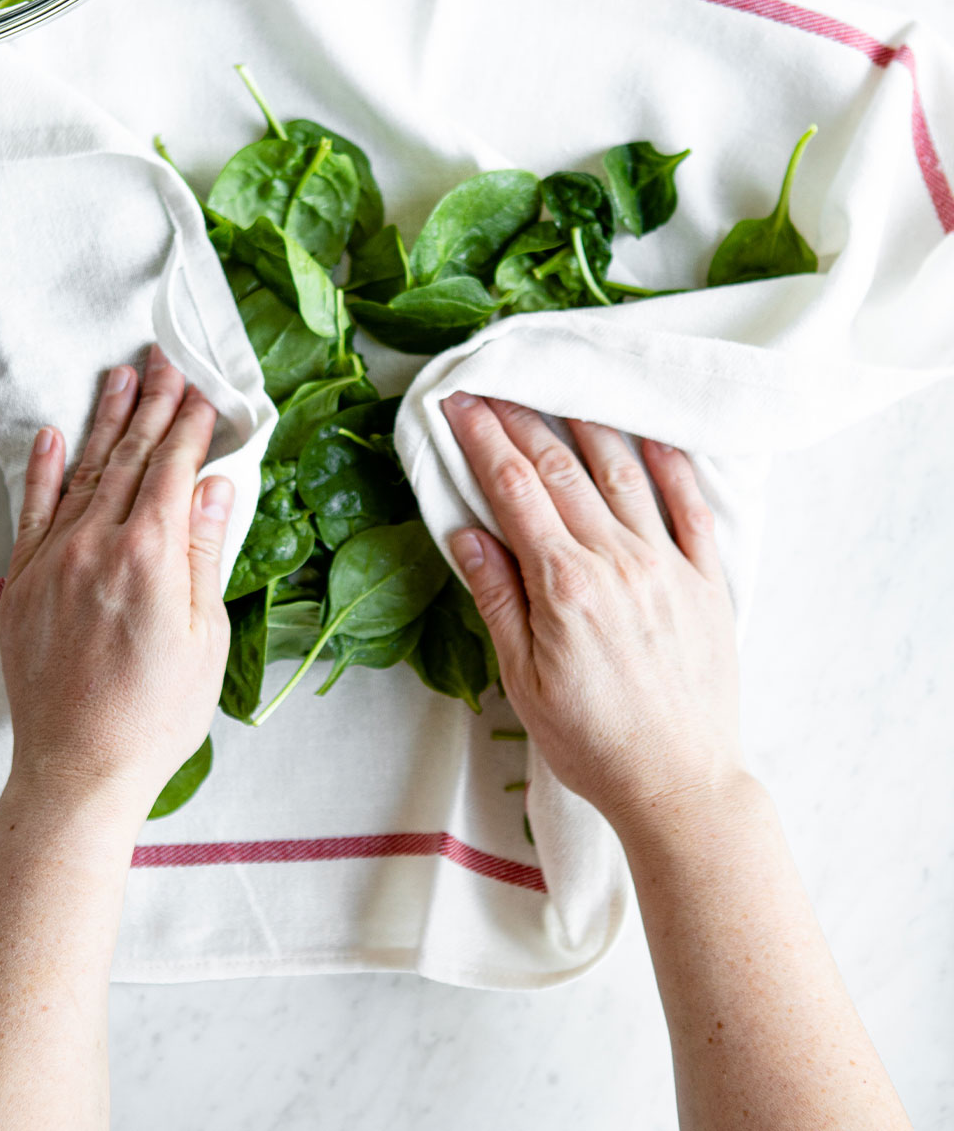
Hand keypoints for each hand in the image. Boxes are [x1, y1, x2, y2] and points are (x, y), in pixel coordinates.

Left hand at [0, 346, 234, 835]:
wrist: (79, 766)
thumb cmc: (155, 713)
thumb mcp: (203, 634)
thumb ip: (203, 551)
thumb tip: (215, 485)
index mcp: (149, 555)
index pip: (173, 467)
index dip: (192, 423)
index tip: (204, 387)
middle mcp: (96, 544)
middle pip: (130, 456)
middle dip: (153, 403)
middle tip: (165, 357)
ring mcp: (54, 559)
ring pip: (85, 472)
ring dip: (106, 420)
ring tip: (121, 376)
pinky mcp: (24, 580)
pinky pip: (34, 509)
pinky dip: (43, 469)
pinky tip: (53, 435)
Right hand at [441, 394, 742, 832]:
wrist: (679, 785)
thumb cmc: (592, 743)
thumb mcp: (522, 680)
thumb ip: (496, 598)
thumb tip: (464, 533)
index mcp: (564, 586)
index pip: (514, 489)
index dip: (484, 439)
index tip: (461, 402)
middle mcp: (618, 561)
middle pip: (563, 468)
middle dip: (523, 419)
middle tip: (496, 384)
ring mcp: (668, 565)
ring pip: (625, 472)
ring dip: (590, 423)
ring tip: (564, 388)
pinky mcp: (708, 580)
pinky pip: (692, 506)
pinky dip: (672, 463)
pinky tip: (652, 434)